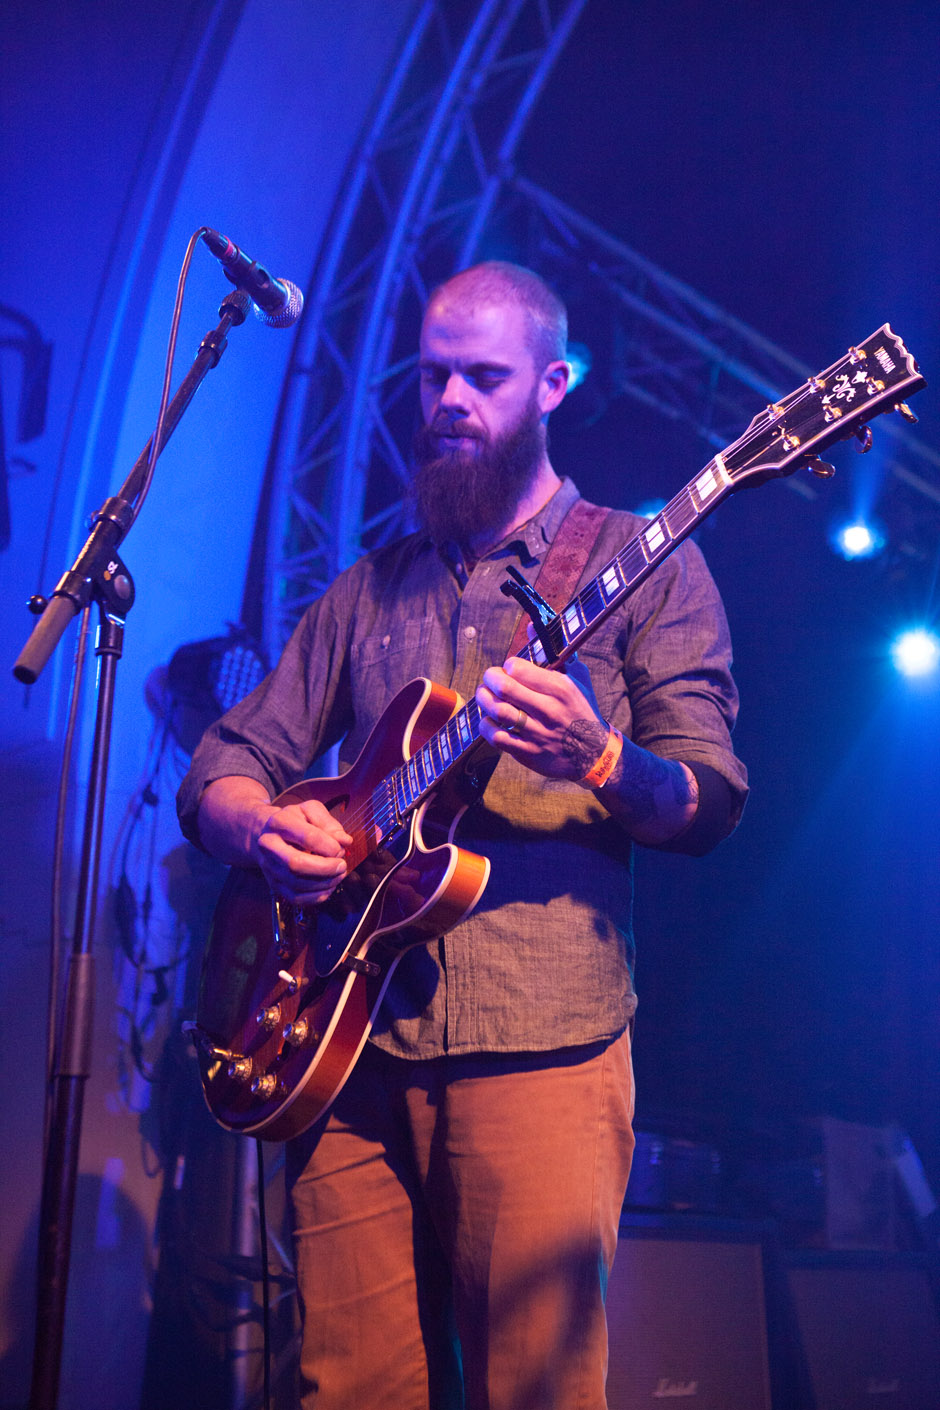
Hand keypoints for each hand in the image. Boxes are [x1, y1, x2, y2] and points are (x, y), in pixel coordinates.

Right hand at [249, 796, 351, 904]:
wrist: (264, 832)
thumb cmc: (293, 821)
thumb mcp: (311, 811)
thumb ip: (329, 823)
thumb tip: (344, 841)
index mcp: (279, 823)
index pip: (308, 837)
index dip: (330, 846)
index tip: (340, 848)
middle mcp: (269, 846)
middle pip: (295, 864)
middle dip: (325, 868)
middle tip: (342, 865)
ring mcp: (270, 867)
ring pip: (296, 884)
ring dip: (324, 883)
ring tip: (339, 874)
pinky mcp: (274, 884)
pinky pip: (296, 898)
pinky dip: (317, 896)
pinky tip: (329, 886)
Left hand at [475, 654, 608, 781]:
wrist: (593, 754)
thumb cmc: (582, 709)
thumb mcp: (577, 677)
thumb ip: (554, 652)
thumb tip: (531, 626)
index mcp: (561, 688)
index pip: (519, 668)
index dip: (508, 666)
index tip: (509, 668)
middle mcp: (549, 710)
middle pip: (504, 688)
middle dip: (490, 678)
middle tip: (490, 679)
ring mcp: (537, 733)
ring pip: (498, 712)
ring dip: (483, 700)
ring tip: (484, 695)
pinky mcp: (528, 752)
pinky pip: (496, 737)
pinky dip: (486, 725)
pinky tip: (489, 719)